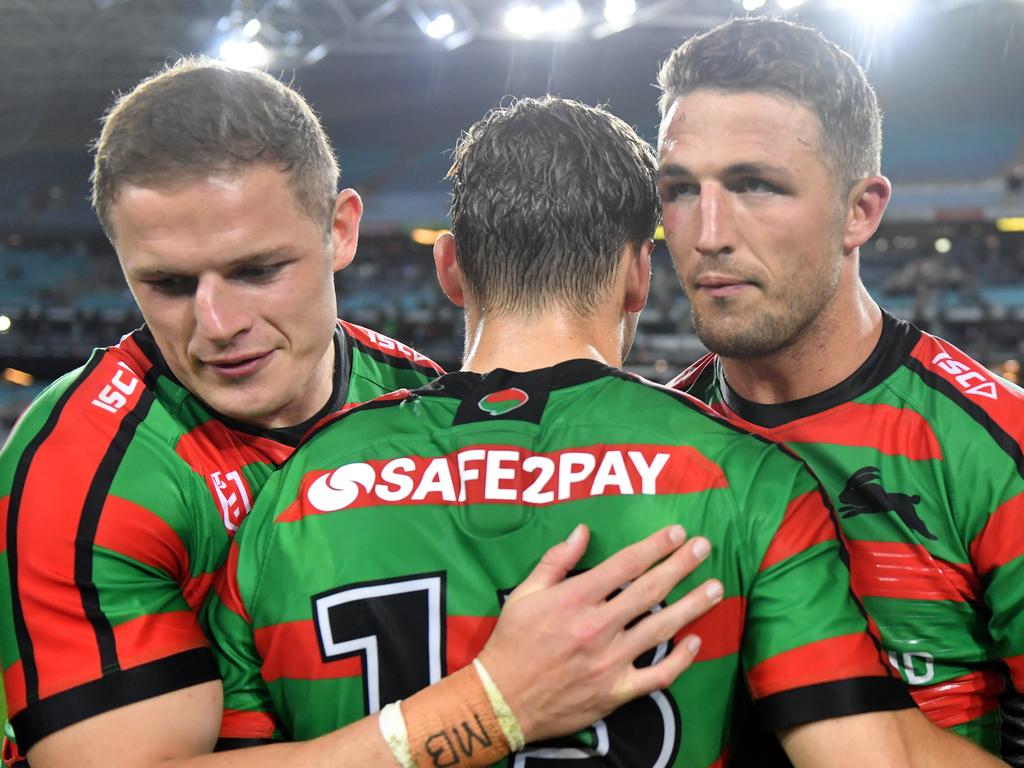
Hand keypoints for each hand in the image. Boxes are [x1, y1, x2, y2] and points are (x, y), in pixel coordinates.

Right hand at [477, 523, 720, 742]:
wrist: (502, 700)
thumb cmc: (512, 641)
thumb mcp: (525, 593)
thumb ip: (556, 560)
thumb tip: (583, 530)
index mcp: (574, 599)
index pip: (624, 565)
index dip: (654, 546)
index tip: (676, 533)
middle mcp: (597, 627)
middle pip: (650, 590)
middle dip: (681, 565)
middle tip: (704, 547)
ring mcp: (609, 661)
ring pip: (661, 628)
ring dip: (692, 605)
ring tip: (715, 588)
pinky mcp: (616, 691)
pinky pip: (657, 675)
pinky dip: (680, 659)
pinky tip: (695, 642)